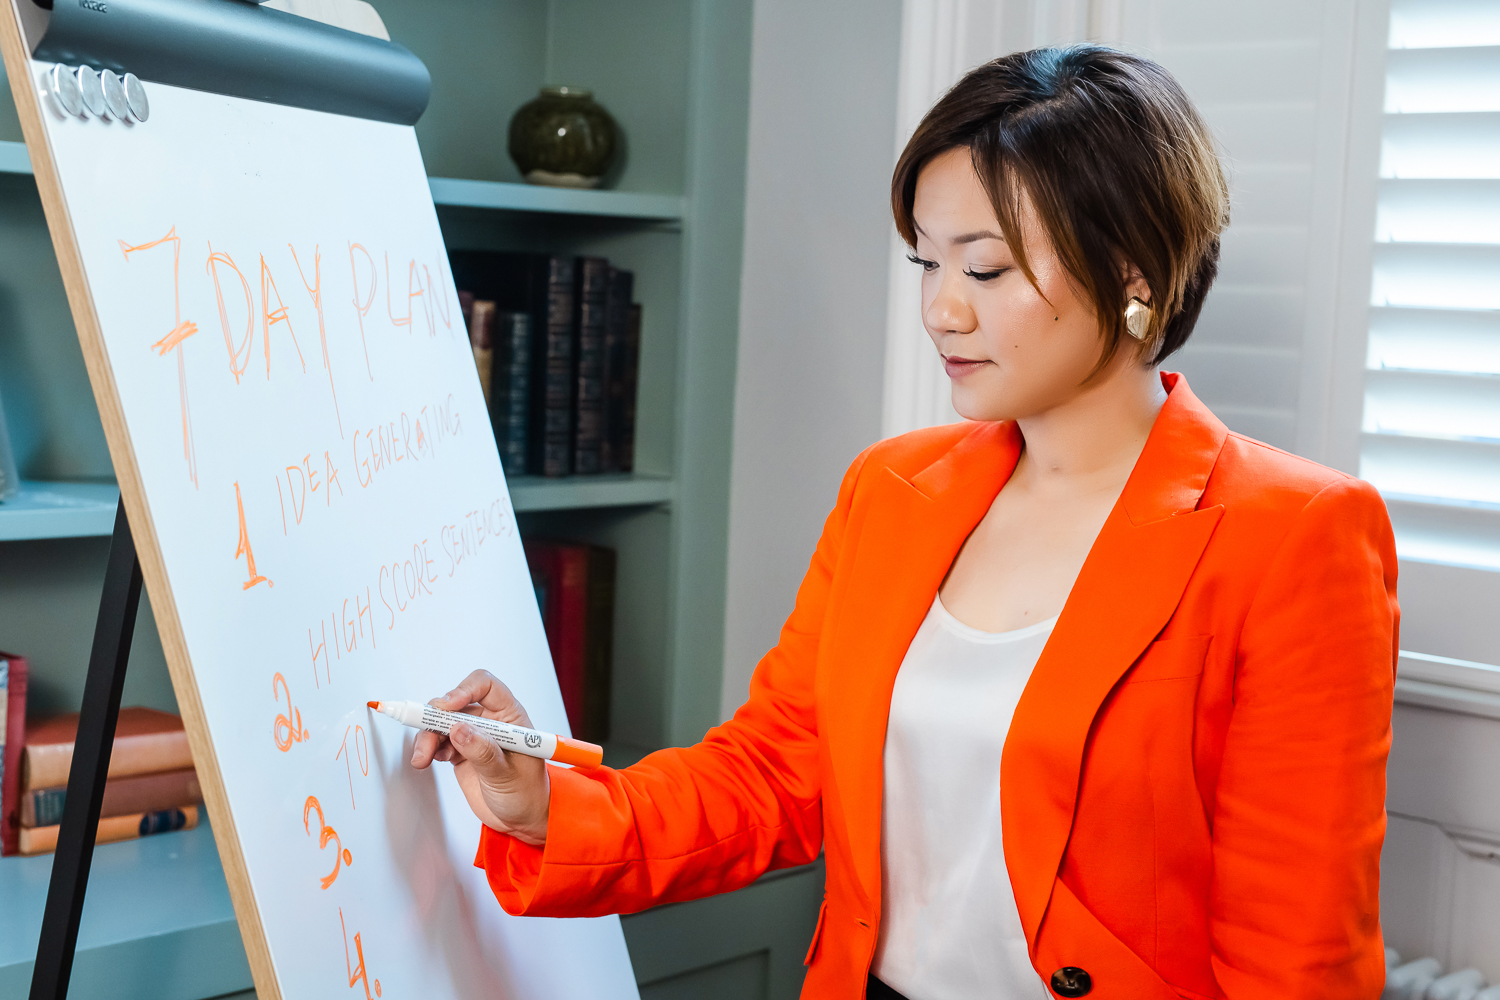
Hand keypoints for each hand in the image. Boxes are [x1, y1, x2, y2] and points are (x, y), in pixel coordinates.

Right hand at [409, 670, 549, 845]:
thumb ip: (484, 753)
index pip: (486, 686)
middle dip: (435, 717)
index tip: (447, 706)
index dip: (465, 690)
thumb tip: (459, 729)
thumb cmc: (527, 794)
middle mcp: (490, 721)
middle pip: (456, 703)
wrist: (521, 819)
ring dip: (427, 736)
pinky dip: (427, 748)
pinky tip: (429, 760)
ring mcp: (473, 735)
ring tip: (422, 759)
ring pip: (441, 722)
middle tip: (425, 737)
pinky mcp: (460, 751)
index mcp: (510, 717)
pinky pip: (437, 740)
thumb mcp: (507, 776)